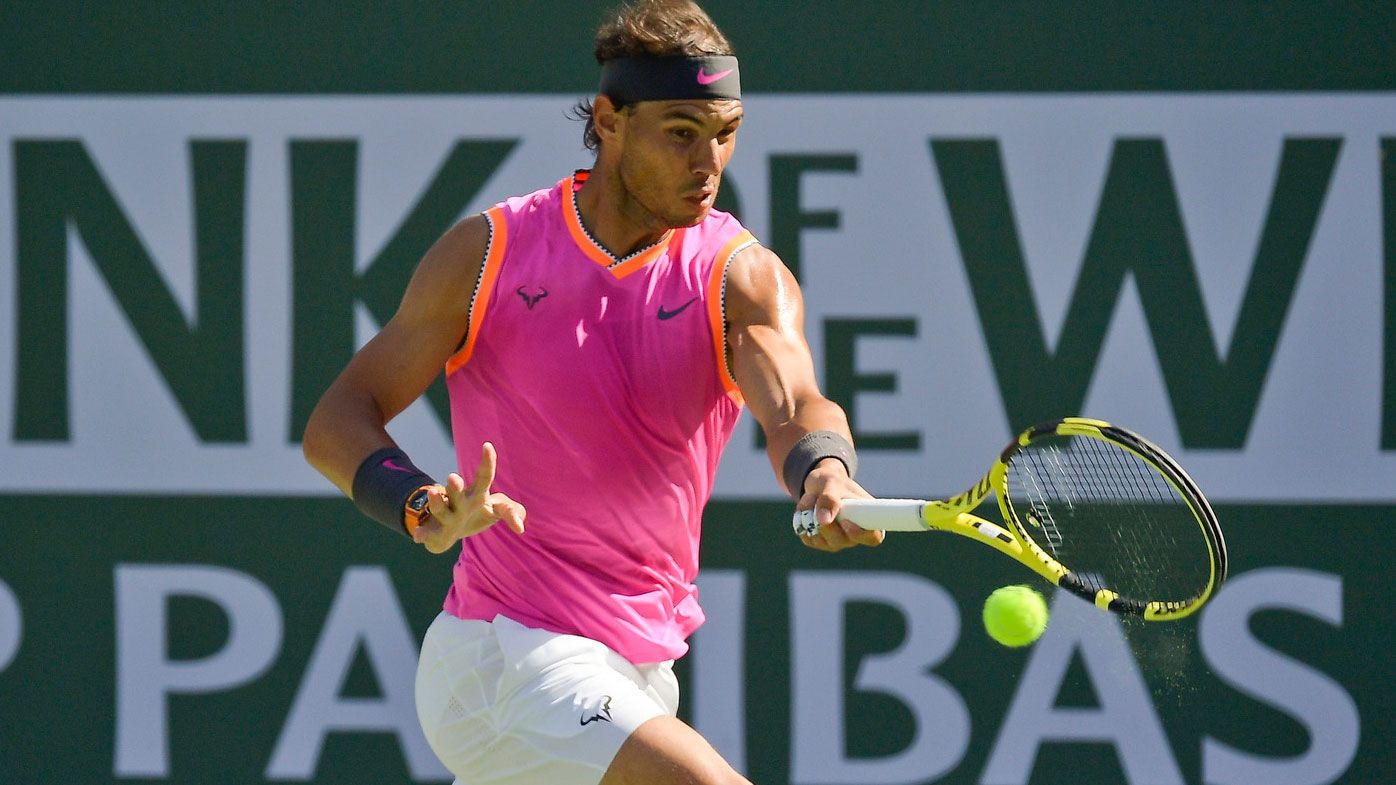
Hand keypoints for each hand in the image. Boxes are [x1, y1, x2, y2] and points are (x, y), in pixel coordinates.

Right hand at [411, 442, 525, 553]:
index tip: (488, 445)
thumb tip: (520, 528)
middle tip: (454, 478)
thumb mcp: (498, 510)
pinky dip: (422, 534)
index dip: (487, 462)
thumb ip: (512, 511)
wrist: (447, 530)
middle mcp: (459, 502)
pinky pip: (427, 535)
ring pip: (441, 510)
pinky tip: (418, 536)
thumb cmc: (477, 513)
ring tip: (433, 494)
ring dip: (437, 503)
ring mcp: (445, 517)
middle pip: (458, 493)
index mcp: (476, 494)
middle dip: (455, 487)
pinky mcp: (434, 535)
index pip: (484, 476)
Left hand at [795, 457, 883, 551]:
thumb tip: (824, 521)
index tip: (846, 521)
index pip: (874, 537)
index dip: (861, 534)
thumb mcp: (831, 482)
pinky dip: (802, 521)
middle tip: (818, 501)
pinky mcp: (818, 542)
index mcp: (867, 518)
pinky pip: (807, 538)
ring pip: (821, 541)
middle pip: (841, 541)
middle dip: (825, 523)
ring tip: (813, 498)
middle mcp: (854, 534)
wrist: (818, 484)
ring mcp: (836, 540)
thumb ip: (830, 499)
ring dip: (810, 517)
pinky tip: (807, 509)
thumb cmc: (832, 481)